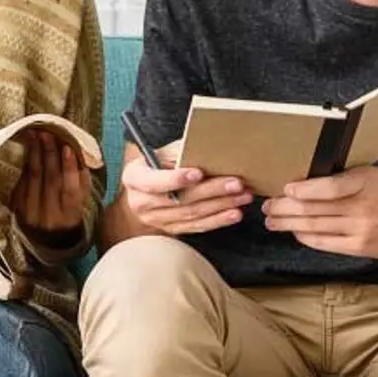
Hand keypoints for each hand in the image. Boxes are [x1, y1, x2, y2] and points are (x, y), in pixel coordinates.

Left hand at [9, 128, 92, 240]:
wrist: (47, 238)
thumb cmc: (69, 213)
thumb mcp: (80, 201)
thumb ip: (81, 179)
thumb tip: (79, 150)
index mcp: (70, 214)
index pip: (70, 189)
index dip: (69, 168)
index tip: (68, 148)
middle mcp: (50, 216)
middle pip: (50, 179)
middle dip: (49, 153)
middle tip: (47, 132)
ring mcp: (30, 213)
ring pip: (33, 178)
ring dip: (35, 153)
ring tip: (36, 134)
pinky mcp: (16, 208)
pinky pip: (22, 181)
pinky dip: (26, 163)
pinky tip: (29, 148)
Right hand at [119, 140, 252, 237]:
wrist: (143, 192)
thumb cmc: (157, 165)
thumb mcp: (160, 153)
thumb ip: (179, 151)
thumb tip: (207, 146)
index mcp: (134, 178)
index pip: (154, 181)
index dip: (176, 179)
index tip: (198, 173)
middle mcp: (141, 202)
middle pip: (179, 199)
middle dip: (211, 191)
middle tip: (235, 183)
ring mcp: (156, 219)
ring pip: (191, 214)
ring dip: (220, 205)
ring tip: (242, 196)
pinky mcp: (171, 230)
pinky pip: (196, 227)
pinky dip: (218, 220)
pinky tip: (234, 213)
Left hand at [262, 165, 377, 259]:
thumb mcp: (371, 176)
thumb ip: (342, 179)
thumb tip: (303, 183)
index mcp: (365, 182)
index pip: (329, 188)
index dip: (303, 190)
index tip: (285, 189)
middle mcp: (362, 206)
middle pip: (314, 208)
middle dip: (284, 208)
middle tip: (267, 206)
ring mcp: (361, 229)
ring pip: (315, 226)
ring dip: (288, 224)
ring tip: (272, 221)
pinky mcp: (360, 247)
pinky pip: (324, 243)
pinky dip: (305, 237)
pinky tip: (294, 231)